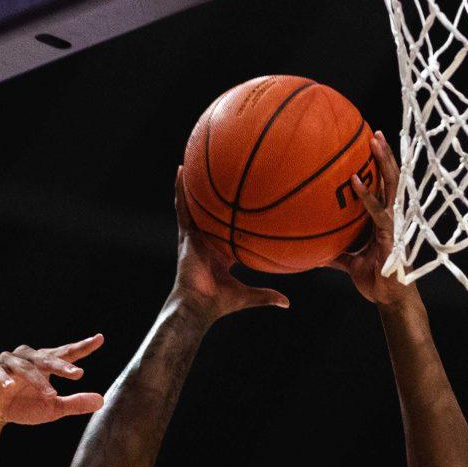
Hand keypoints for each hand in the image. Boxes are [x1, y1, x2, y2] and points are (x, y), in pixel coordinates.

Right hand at [0, 336, 105, 426]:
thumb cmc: (22, 406)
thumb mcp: (52, 408)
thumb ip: (74, 403)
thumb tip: (101, 400)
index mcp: (43, 363)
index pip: (65, 353)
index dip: (81, 346)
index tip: (99, 339)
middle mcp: (26, 358)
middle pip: (46, 358)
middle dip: (62, 365)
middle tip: (77, 374)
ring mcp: (7, 364)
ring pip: (25, 367)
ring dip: (38, 380)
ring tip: (51, 394)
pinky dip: (4, 378)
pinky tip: (10, 386)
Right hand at [171, 171, 290, 320]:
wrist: (198, 304)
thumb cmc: (219, 303)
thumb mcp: (248, 295)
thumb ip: (267, 295)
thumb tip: (287, 303)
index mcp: (219, 253)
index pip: (225, 232)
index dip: (230, 220)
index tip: (238, 207)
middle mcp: (206, 241)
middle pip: (207, 214)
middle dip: (208, 198)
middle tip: (214, 174)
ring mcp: (194, 236)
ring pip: (192, 206)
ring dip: (191, 185)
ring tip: (192, 162)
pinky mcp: (186, 234)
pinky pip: (183, 206)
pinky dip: (180, 189)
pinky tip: (181, 170)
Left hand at [324, 131, 412, 304]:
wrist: (390, 299)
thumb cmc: (375, 280)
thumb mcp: (349, 263)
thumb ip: (335, 253)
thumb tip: (313, 253)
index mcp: (384, 218)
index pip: (384, 186)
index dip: (380, 166)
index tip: (371, 145)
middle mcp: (391, 216)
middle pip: (390, 179)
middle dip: (384, 155)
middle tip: (375, 132)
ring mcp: (393, 223)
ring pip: (391, 186)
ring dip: (382, 163)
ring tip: (374, 141)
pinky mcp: (390, 235)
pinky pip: (377, 211)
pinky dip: (366, 195)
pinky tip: (354, 181)